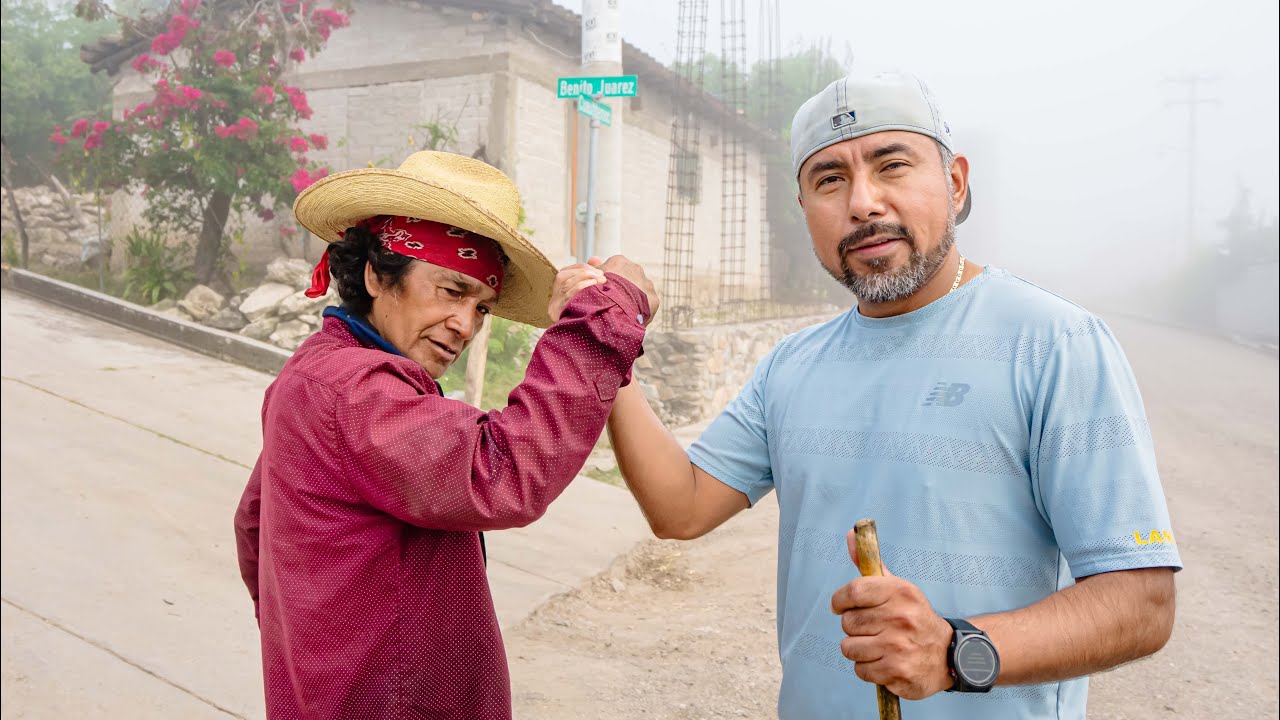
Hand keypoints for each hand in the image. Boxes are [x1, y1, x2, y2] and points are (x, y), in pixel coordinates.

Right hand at [547, 263, 606, 321]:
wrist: (594, 342)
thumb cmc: (594, 315)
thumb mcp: (592, 294)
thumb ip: (592, 275)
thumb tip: (595, 259)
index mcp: (558, 293)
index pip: (564, 273)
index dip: (580, 268)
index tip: (597, 269)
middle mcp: (553, 299)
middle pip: (563, 277)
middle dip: (584, 272)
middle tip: (601, 274)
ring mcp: (554, 307)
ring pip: (566, 285)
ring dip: (585, 278)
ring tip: (601, 279)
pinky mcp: (557, 314)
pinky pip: (568, 295)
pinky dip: (582, 287)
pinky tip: (595, 286)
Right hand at [587, 255, 659, 324]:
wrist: (612, 309)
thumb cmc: (597, 292)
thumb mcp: (590, 277)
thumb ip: (594, 268)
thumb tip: (594, 260)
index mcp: (619, 261)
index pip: (615, 269)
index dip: (609, 281)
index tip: (605, 291)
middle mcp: (635, 269)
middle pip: (629, 278)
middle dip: (623, 288)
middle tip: (614, 302)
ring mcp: (646, 283)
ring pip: (640, 291)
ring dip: (634, 299)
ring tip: (623, 312)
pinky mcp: (653, 299)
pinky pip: (647, 305)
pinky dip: (641, 311)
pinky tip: (631, 318)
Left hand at [830, 528, 954, 699]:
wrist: (949, 655)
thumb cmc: (914, 617)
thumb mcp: (898, 588)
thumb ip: (870, 565)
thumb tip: (850, 534)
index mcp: (900, 592)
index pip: (852, 592)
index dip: (840, 601)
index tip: (840, 607)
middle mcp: (900, 617)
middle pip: (848, 623)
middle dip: (855, 628)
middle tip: (874, 629)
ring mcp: (899, 646)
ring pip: (849, 648)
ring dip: (860, 650)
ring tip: (880, 646)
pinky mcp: (897, 671)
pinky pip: (861, 670)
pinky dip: (869, 669)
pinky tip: (886, 662)